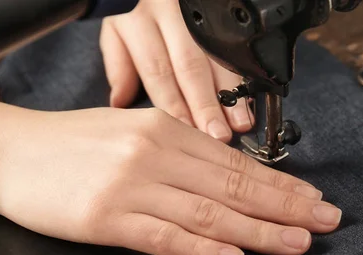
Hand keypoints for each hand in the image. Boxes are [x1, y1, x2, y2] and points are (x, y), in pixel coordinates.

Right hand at [0, 108, 340, 254]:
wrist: (10, 153)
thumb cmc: (73, 145)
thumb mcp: (130, 132)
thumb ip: (177, 152)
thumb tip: (225, 177)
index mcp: (164, 131)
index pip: (235, 163)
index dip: (280, 183)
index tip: (313, 198)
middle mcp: (154, 154)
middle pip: (233, 186)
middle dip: (286, 207)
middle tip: (326, 221)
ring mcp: (130, 187)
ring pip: (209, 212)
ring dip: (259, 230)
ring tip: (298, 242)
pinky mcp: (106, 218)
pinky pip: (164, 237)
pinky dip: (202, 249)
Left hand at [100, 0, 253, 142]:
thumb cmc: (132, 9)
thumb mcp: (114, 28)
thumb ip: (118, 65)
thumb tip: (120, 102)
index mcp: (137, 20)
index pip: (158, 71)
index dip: (174, 105)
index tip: (187, 133)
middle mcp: (168, 14)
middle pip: (190, 67)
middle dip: (206, 106)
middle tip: (218, 135)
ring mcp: (195, 12)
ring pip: (215, 57)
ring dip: (231, 93)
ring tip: (240, 122)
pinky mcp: (216, 11)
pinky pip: (231, 46)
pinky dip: (240, 75)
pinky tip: (248, 97)